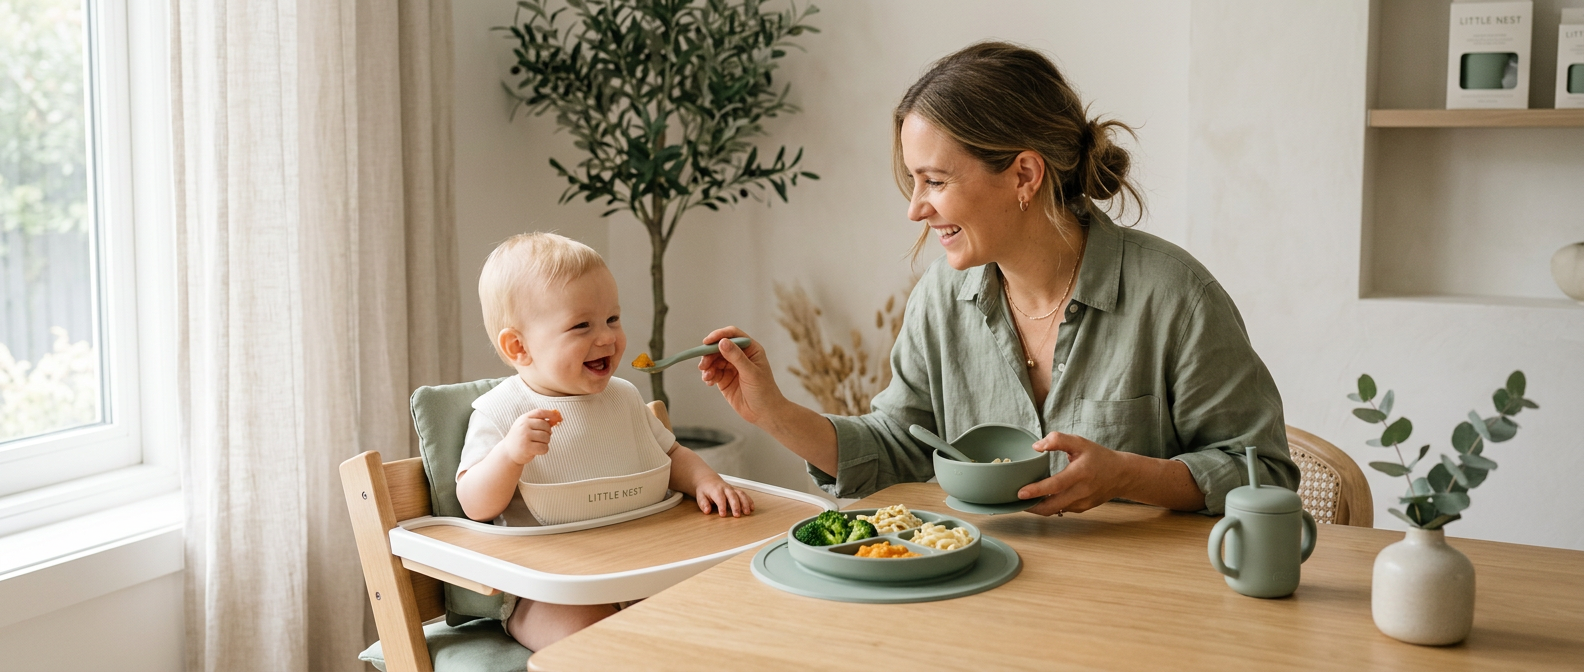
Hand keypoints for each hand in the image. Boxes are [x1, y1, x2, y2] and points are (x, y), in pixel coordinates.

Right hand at [502, 409, 560, 464]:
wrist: (507, 452)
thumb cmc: (520, 438)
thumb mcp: (525, 426)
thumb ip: (537, 421)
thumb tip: (555, 418)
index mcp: (523, 419)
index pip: (539, 412)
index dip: (550, 413)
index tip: (557, 417)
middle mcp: (524, 426)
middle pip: (546, 426)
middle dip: (548, 432)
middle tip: (542, 437)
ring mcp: (525, 437)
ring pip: (546, 437)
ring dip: (546, 442)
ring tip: (537, 443)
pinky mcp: (527, 448)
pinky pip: (544, 448)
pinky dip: (544, 450)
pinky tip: (537, 450)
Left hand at [694, 479, 753, 516]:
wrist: (709, 481)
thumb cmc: (705, 490)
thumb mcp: (700, 496)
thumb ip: (703, 504)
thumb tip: (707, 511)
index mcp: (716, 490)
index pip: (720, 498)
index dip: (722, 506)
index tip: (723, 514)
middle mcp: (725, 489)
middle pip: (732, 496)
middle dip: (736, 506)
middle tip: (737, 515)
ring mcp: (732, 489)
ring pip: (741, 494)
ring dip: (745, 503)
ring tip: (747, 512)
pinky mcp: (736, 491)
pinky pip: (744, 494)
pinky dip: (749, 501)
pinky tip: (752, 508)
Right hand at [697, 327, 783, 425]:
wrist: (764, 413)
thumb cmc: (764, 391)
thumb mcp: (751, 373)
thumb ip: (736, 357)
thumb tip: (722, 342)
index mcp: (750, 349)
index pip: (733, 335)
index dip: (719, 335)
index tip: (707, 342)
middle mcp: (740, 356)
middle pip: (719, 347)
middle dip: (709, 354)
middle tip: (703, 365)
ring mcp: (731, 367)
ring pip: (714, 360)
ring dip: (707, 366)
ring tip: (707, 376)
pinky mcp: (724, 379)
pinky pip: (712, 373)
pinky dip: (708, 376)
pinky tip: (709, 382)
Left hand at [1017, 432, 1136, 515]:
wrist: (1121, 475)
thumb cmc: (1098, 457)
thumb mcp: (1080, 442)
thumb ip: (1058, 440)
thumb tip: (1036, 446)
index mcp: (1080, 473)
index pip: (1055, 485)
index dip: (1037, 490)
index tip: (1020, 493)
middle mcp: (1081, 491)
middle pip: (1052, 506)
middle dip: (1032, 507)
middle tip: (1016, 501)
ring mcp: (1082, 503)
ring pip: (1055, 510)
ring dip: (1039, 508)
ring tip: (1024, 500)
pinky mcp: (1082, 509)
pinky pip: (1062, 509)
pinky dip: (1050, 506)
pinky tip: (1041, 499)